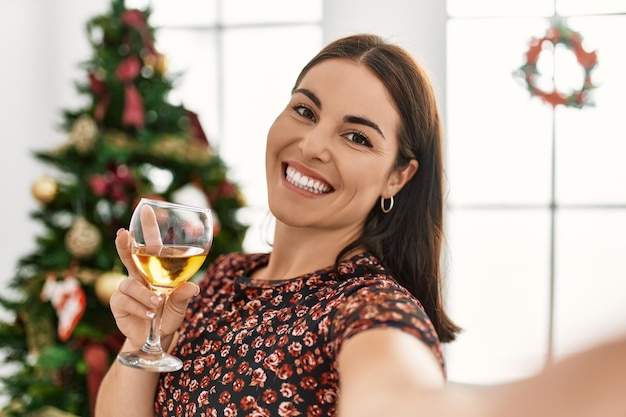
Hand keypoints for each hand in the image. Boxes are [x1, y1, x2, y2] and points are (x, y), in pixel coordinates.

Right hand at [109, 228, 198, 349]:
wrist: (155, 340)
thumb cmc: (168, 317)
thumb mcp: (180, 307)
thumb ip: (183, 296)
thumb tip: (193, 286)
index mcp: (154, 271)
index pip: (150, 246)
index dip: (147, 228)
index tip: (146, 209)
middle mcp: (138, 276)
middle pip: (128, 256)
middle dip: (124, 244)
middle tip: (122, 233)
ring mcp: (126, 289)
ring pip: (130, 284)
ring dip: (145, 294)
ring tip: (157, 305)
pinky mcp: (117, 303)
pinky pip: (125, 300)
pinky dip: (140, 307)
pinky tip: (149, 314)